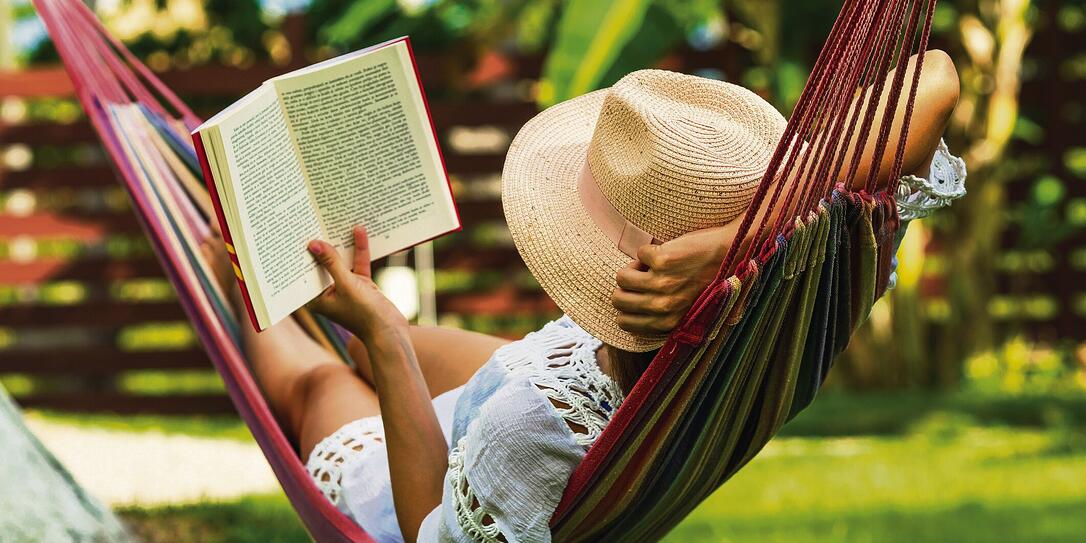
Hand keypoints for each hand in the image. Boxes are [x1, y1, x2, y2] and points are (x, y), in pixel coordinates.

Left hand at [306, 226, 407, 339]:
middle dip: (323, 245)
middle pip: (323, 264)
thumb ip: (331, 263)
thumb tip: (314, 244)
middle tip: (315, 221)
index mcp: (316, 299)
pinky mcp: (362, 286)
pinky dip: (359, 250)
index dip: (302, 253)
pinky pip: (358, 264)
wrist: (391, 332)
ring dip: (343, 245)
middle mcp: (328, 293)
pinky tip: (359, 232)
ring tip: (337, 221)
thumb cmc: (364, 314)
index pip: (305, 272)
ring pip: (342, 262)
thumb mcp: (347, 285)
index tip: (298, 233)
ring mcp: (346, 289)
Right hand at [612, 225, 731, 334]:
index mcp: (668, 323)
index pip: (624, 322)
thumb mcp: (689, 311)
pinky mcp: (663, 260)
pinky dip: (650, 250)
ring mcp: (662, 283)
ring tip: (651, 265)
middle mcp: (664, 306)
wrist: (731, 253)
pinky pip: (639, 253)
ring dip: (634, 267)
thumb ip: (664, 318)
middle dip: (626, 287)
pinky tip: (666, 252)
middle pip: (618, 299)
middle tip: (642, 277)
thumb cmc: (711, 282)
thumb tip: (629, 315)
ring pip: (622, 277)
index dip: (626, 306)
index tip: (638, 295)